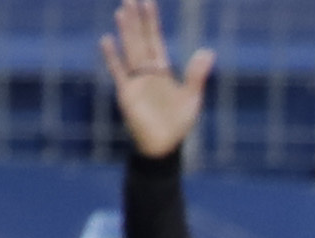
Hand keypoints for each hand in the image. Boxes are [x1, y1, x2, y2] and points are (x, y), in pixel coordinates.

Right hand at [102, 0, 214, 158]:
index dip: (152, 22)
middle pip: (141, 40)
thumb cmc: (178, 124)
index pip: (156, 40)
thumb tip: (208, 51)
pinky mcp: (126, 93)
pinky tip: (106, 40)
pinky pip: (118, 71)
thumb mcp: (192, 98)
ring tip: (121, 12)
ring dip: (126, 32)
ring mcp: (136, 81)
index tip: (148, 2)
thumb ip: (196, 75)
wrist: (163, 147)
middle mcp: (148, 72)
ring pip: (130, 50)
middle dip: (137, 20)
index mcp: (163, 70)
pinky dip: (112, 57)